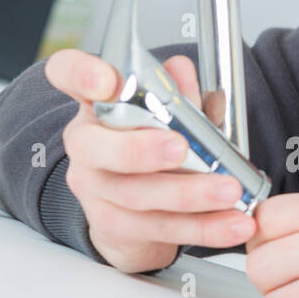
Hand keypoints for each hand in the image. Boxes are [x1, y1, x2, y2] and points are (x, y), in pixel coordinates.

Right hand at [45, 49, 256, 273]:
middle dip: (141, 149)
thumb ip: (177, 94)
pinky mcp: (113, 225)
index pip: (68, 73)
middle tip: (181, 148)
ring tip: (229, 189)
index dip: (80, 74)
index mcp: (95, 104)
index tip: (105, 81)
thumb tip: (181, 70)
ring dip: (188, 193)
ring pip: (134, 193)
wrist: (133, 211)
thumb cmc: (150, 149)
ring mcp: (95, 188)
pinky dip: (201, 226)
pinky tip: (230, 222)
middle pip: (96, 147)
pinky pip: (158, 227)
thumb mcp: (166, 116)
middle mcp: (86, 145)